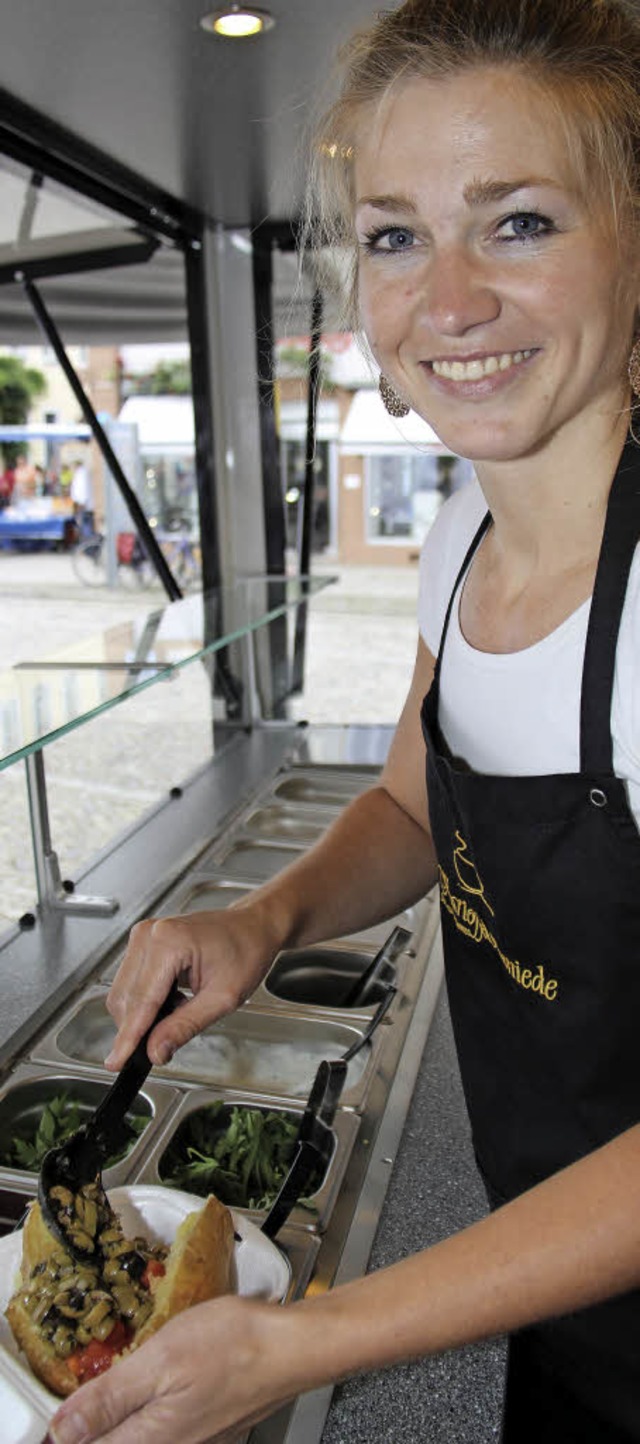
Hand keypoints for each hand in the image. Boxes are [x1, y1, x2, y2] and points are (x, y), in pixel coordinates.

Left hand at [48, 1296, 295, 1443]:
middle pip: (115, 1442)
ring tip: (134, 1371)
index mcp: (151, 1443)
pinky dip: (154, 1406)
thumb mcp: (159, 1360)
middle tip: (103, 1377)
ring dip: (128, 1410)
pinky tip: (164, 1375)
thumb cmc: (236, 1346)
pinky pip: (165, 1429)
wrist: (294, 1346)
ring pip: (141, 1435)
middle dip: (100, 1418)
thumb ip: (107, 1399)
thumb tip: (63, 1429)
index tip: (72, 1398)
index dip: (69, 1426)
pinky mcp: (209, 1431)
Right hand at [105, 902, 280, 1070]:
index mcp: (170, 943)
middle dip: (138, 1028)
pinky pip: (131, 982)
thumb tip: (156, 1050)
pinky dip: (146, 1001)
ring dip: (142, 1014)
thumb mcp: (222, 998)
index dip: (128, 1037)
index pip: (141, 1001)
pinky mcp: (142, 942)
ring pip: (124, 992)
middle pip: (125, 999)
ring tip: (179, 1010)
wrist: (252, 927)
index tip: (117, 1061)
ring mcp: (143, 936)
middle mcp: (149, 935)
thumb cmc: (246, 952)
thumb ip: (185, 1026)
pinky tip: (172, 1000)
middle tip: (164, 1045)